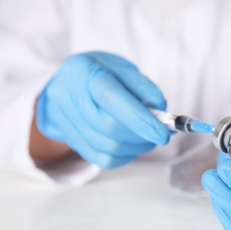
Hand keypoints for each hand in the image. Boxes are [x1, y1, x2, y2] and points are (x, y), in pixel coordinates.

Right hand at [36, 52, 170, 168]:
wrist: (67, 82)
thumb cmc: (98, 72)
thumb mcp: (121, 67)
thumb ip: (141, 85)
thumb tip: (160, 108)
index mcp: (84, 71)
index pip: (111, 100)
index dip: (140, 119)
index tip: (162, 133)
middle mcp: (69, 98)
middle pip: (110, 128)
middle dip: (142, 135)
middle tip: (160, 133)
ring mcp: (66, 122)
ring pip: (108, 147)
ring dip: (137, 146)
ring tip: (148, 136)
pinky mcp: (71, 141)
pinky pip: (103, 159)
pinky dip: (125, 155)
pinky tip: (133, 144)